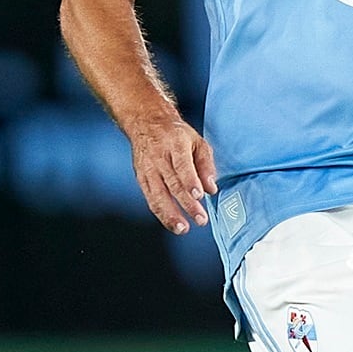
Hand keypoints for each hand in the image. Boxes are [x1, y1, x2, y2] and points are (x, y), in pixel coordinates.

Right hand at [127, 117, 217, 234]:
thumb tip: (211, 188)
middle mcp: (159, 158)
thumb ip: (206, 164)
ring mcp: (147, 169)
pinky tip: (170, 222)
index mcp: (175, 145)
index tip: (199, 196)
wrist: (146, 122)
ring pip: (157, 195)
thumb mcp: (197, 141)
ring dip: (170, 214)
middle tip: (200, 219)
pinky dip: (160, 212)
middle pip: (172, 184)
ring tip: (183, 229)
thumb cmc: (175, 133)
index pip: (182, 166)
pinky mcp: (141, 178)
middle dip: (186, 204)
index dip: (190, 182)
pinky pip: (149, 198)